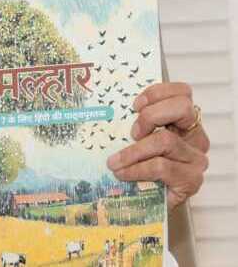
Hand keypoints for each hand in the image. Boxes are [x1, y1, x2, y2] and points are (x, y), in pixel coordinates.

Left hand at [107, 83, 209, 209]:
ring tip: (114, 162)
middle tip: (131, 133)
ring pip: (166, 140)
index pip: (182, 93)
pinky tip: (123, 174)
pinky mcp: (191, 180)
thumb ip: (133, 125)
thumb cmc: (143, 169)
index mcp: (183, 122)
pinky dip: (137, 169)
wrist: (152, 205)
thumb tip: (104, 111)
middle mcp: (194, 137)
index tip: (134, 105)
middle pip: (182, 108)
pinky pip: (161, 167)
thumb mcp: (138, 141)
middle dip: (150, 116)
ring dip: (133, 151)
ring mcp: (195, 159)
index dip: (157, 93)